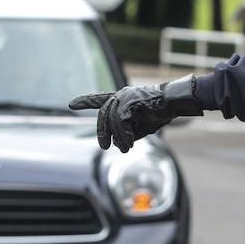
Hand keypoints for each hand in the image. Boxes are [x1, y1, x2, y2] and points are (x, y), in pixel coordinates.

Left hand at [69, 75, 203, 151]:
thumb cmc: (160, 113)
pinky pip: (120, 122)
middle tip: (104, 147)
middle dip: (102, 133)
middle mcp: (120, 95)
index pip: (99, 99)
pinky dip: (124, 135)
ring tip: (125, 148)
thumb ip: (127, 132)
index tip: (71, 104)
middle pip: (103, 116)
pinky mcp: (129, 101)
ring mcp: (123, 97)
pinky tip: (129, 143)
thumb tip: (116, 144)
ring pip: (112, 121)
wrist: (173, 101)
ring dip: (118, 138)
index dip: (85, 102)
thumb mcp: (140, 125)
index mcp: (122, 98)